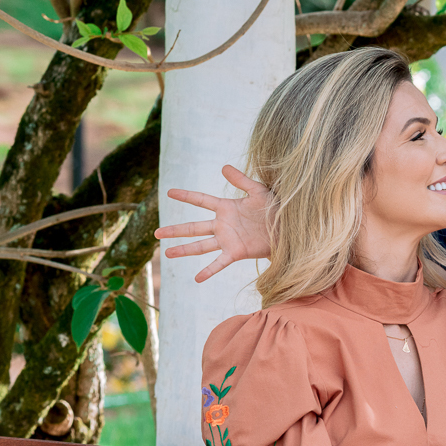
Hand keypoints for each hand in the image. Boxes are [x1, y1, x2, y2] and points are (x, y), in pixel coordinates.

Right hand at [153, 165, 273, 282]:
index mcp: (226, 208)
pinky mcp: (236, 252)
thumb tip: (223, 166)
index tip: (169, 192)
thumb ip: (241, 180)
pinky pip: (219, 262)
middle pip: (193, 227)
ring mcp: (227, 240)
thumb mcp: (258, 191)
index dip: (186, 196)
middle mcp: (223, 225)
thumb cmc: (275, 208)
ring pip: (200, 245)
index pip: (201, 200)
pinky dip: (208, 270)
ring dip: (183, 249)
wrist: (288, 228)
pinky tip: (196, 278)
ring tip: (166, 253)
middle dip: (175, 230)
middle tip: (156, 233)